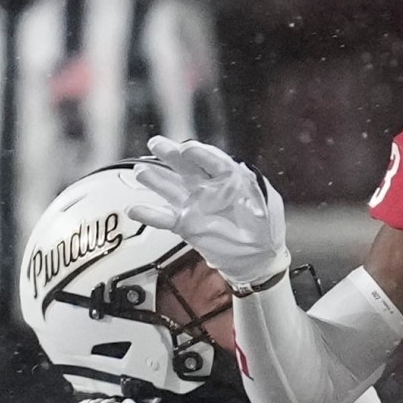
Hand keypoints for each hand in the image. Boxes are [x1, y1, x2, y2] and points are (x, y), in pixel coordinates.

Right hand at [123, 135, 290, 291]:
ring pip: (171, 188)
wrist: (257, 257)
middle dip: (170, 154)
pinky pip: (165, 218)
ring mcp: (195, 205)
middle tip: (156, 144)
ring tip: (140, 171)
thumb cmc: (265, 227)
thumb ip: (255, 189)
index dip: (200, 153)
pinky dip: (149, 214)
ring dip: (155, 180)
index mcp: (229, 178)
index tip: (187, 149)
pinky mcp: (186, 224)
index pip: (212, 161)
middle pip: (186, 166)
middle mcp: (208, 187)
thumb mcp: (268, 204)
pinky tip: (134, 209)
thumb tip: (241, 175)